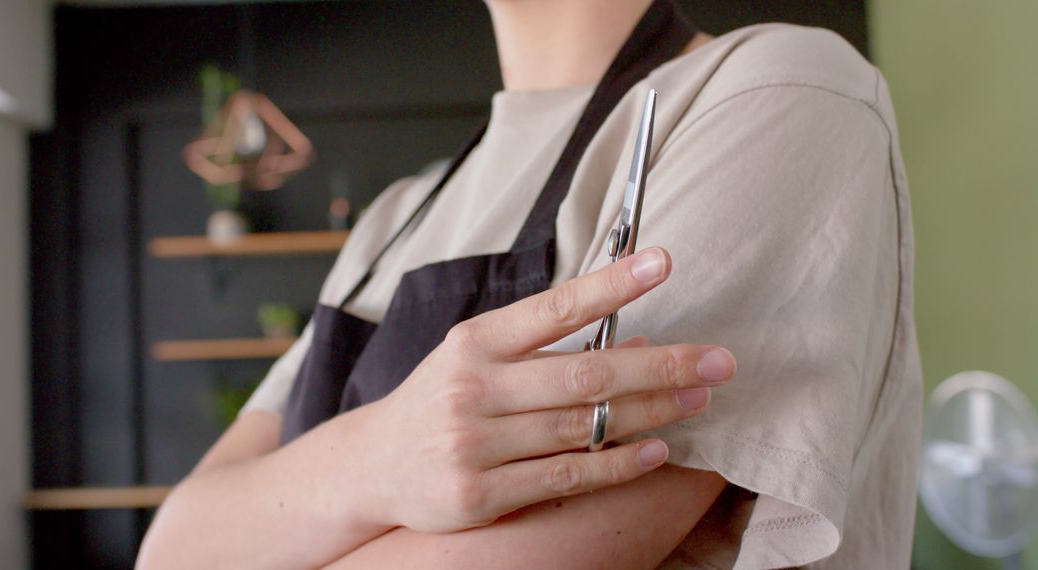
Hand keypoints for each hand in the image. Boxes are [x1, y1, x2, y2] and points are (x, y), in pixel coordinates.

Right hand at [361, 247, 735, 532]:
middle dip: (660, 365)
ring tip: (699, 400)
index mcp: (475, 342)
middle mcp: (472, 388)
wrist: (375, 464)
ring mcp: (473, 443)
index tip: (662, 262)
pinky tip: (657, 450)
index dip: (612, 284)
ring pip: (583, 427)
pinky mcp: (478, 495)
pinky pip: (567, 478)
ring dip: (651, 413)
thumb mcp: (477, 358)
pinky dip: (618, 465)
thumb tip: (634, 337)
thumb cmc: (441, 399)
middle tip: (718, 361)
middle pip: (585, 374)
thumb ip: (544, 348)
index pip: (555, 307)